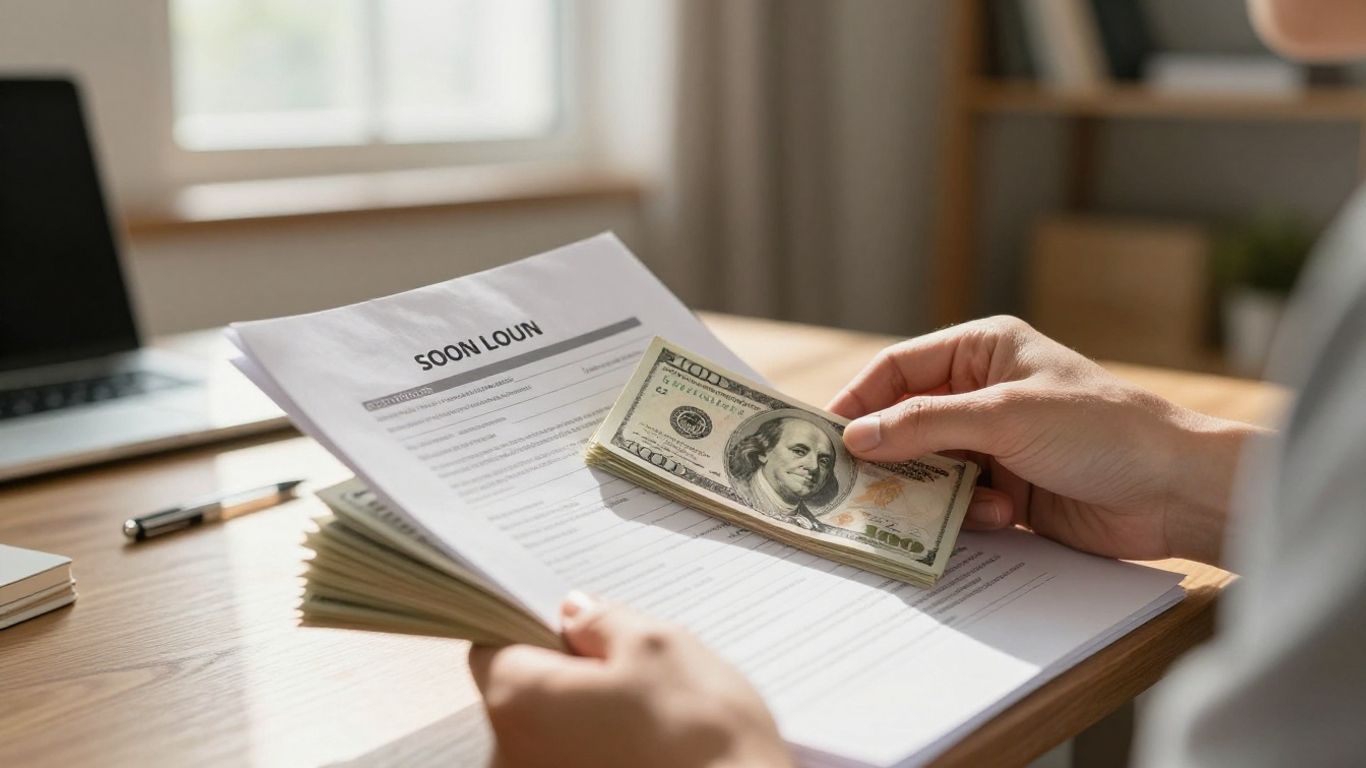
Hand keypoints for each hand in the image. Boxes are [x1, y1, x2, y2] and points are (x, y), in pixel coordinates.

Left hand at [469, 593, 791, 767]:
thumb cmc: (703, 740)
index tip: (578, 632)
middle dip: (569, 680)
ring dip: (590, 725)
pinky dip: (603, 760)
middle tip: (634, 678)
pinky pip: (575, 767)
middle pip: (522, 698)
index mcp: (518, 701)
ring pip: (552, 738)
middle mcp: (510, 758)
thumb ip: (603, 622)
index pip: (493, 648)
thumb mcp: (660, 647)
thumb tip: (574, 613)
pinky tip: (652, 757)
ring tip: (653, 725)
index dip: (535, 632)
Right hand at [827, 316, 1263, 564]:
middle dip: (890, 453)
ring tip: (943, 504)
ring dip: (934, 490)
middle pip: (907, 422)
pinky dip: (968, 513)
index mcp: (983, 350)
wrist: (1174, 490)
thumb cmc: (1101, 429)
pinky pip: (959, 501)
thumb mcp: (1005, 416)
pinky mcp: (1009, 488)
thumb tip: (855, 436)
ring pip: (930, 467)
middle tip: (857, 483)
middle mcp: (983, 393)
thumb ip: (926, 424)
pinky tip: (1001, 514)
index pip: (899, 368)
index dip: (859, 399)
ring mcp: (996, 443)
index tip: (825, 435)